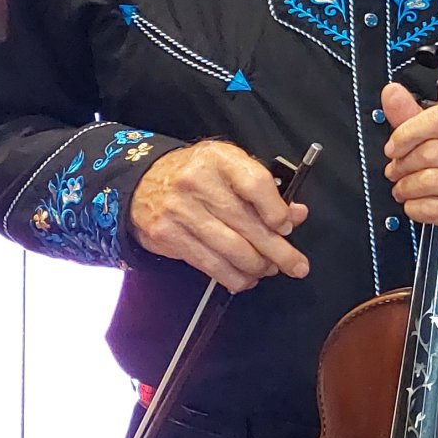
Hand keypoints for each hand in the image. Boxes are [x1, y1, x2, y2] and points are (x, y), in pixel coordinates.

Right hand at [129, 141, 309, 291]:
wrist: (141, 181)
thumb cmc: (196, 175)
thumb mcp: (230, 167)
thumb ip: (264, 190)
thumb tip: (296, 214)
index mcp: (219, 159)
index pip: (255, 183)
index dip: (276, 210)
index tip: (287, 226)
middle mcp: (197, 182)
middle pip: (247, 223)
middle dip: (278, 250)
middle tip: (296, 265)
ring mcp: (180, 210)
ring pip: (230, 249)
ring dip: (257, 266)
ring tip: (270, 270)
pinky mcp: (168, 236)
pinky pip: (209, 264)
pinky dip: (233, 277)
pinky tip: (246, 278)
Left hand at [380, 83, 437, 245]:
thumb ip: (421, 115)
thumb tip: (392, 93)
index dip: (408, 131)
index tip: (394, 145)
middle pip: (430, 152)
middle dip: (402, 163)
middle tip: (395, 169)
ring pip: (427, 182)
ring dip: (405, 186)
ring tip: (403, 187)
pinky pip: (432, 209)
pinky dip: (414, 207)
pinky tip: (415, 202)